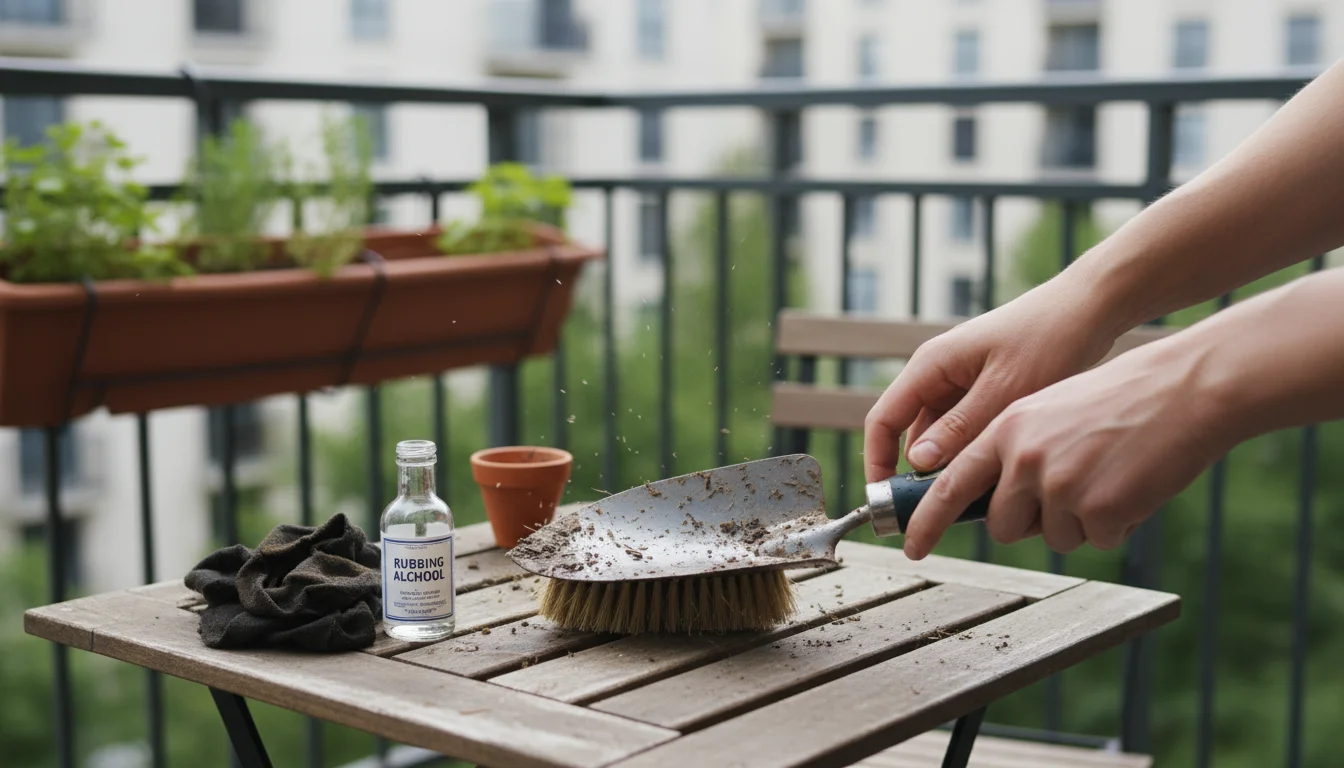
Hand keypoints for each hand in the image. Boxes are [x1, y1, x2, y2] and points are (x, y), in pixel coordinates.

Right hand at [864, 276, 1122, 482]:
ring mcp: (961, 384)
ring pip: (941, 438)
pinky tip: (998, 477)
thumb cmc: (1049, 339)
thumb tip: (918, 463)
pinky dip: (975, 455)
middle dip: (919, 475)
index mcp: (931, 365)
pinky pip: (966, 432)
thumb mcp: (1005, 389)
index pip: (883, 420)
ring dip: (952, 466)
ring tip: (977, 499)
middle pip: (910, 434)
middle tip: (938, 514)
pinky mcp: (985, 393)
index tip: (888, 502)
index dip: (877, 462)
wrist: (1091, 308)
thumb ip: (961, 427)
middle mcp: (938, 375)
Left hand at [901, 335, 1230, 559]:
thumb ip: (1013, 449)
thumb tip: (991, 500)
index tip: (911, 546)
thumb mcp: (1049, 408)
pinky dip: (1117, 524)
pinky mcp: (1098, 508)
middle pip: (1003, 526)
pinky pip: (1097, 540)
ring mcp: (1060, 484)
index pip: (950, 485)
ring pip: (1053, 537)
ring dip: (1080, 521)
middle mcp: (1024, 456)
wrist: (1186, 389)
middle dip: (1029, 523)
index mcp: (1007, 428)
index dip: (926, 521)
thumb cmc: (1123, 398)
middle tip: (1068, 494)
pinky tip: (1133, 485)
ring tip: (1109, 475)